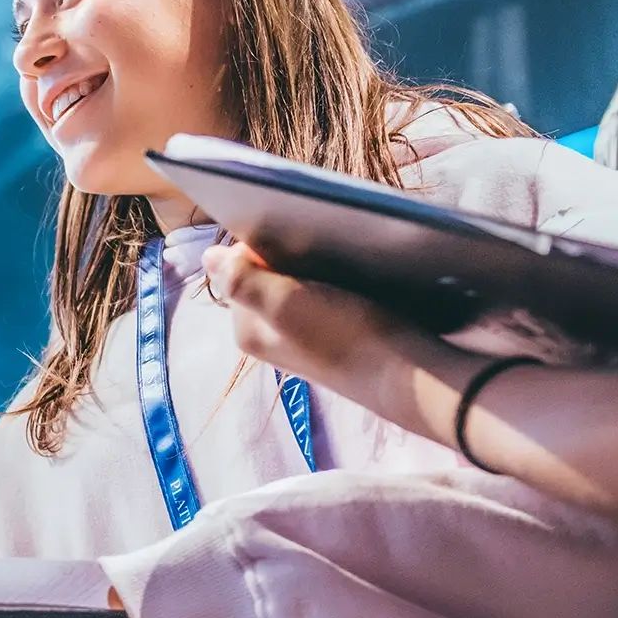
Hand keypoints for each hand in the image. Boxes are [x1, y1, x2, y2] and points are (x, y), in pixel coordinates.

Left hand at [206, 240, 428, 392]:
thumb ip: (242, 281)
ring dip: (311, 269)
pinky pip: (320, 299)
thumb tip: (208, 257)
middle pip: (264, 277)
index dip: (261, 247)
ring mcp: (300, 339)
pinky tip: (352, 282)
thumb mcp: (287, 303)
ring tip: (338, 264)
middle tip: (318, 253)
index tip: (291, 241)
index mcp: (246, 331)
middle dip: (286, 258)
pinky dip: (331, 284)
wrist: (408, 376)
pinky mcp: (332, 337)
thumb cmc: (345, 335)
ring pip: (294, 286)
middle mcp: (267, 338)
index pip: (236, 268)